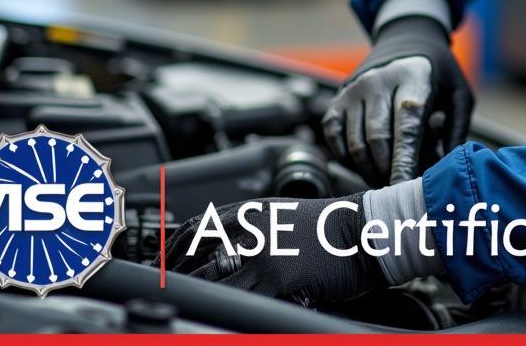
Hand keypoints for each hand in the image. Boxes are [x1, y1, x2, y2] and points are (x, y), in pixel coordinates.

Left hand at [162, 192, 386, 301]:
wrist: (364, 229)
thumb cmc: (332, 228)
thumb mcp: (287, 218)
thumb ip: (258, 230)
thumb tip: (232, 253)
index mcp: (252, 210)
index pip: (196, 228)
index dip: (172, 250)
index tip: (162, 267)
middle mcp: (250, 226)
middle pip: (195, 254)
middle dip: (174, 277)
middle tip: (164, 293)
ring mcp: (260, 251)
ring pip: (210, 278)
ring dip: (194, 294)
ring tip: (184, 306)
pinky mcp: (274, 275)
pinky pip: (238, 298)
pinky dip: (224, 308)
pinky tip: (216, 315)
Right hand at [321, 15, 473, 185]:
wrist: (407, 40)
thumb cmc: (439, 76)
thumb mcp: (459, 95)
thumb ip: (456, 133)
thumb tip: (443, 174)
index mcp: (413, 77)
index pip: (406, 127)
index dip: (404, 163)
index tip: (404, 192)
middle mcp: (378, 80)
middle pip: (379, 141)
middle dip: (390, 174)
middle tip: (404, 191)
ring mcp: (355, 88)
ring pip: (356, 145)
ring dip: (370, 172)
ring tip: (389, 180)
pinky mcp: (338, 98)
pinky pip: (335, 138)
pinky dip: (348, 159)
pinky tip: (367, 164)